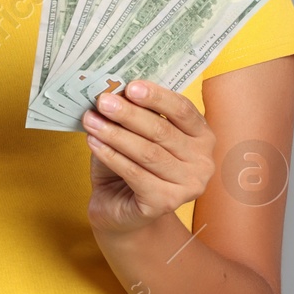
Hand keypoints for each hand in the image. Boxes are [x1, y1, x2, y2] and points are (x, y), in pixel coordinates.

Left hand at [82, 79, 216, 236]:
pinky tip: (93, 142)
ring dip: (115, 134)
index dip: (157, 97)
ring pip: (148, 152)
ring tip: (91, 120)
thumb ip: (135, 112)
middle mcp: (202, 161)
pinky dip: (111, 156)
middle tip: (103, 101)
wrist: (119, 207)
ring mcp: (188, 185)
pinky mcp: (166, 203)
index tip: (130, 86)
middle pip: (162, 131)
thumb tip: (116, 90)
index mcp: (202, 136)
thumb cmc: (130, 164)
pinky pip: (135, 174)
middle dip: (128, 114)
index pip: (182, 110)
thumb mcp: (136, 132)